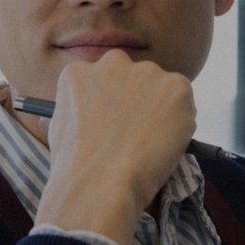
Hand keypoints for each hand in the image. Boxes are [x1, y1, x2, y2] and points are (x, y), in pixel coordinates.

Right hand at [32, 49, 195, 244]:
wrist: (100, 182)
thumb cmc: (75, 165)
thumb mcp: (60, 127)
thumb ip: (80, 109)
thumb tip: (95, 115)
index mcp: (79, 71)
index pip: (102, 78)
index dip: (112, 102)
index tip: (116, 121)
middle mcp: (112, 62)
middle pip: (133, 77)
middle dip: (137, 99)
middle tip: (137, 131)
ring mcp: (147, 72)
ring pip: (161, 90)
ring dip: (160, 110)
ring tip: (148, 144)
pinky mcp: (176, 87)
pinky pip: (184, 103)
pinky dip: (180, 122)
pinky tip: (163, 144)